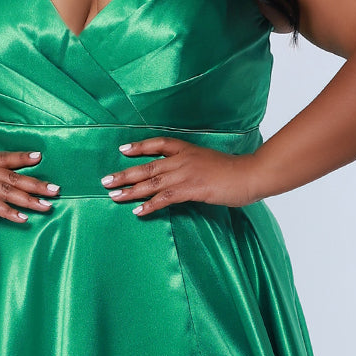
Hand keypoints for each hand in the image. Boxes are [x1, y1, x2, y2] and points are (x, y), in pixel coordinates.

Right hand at [0, 146, 59, 222]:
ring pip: (7, 190)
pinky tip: (21, 218)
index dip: (22, 157)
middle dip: (36, 183)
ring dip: (29, 200)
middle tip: (56, 190)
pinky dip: (8, 211)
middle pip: (13, 176)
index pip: (5, 157)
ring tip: (46, 207)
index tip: (40, 156)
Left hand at [100, 138, 264, 213]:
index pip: (158, 144)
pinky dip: (150, 205)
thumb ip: (193, 165)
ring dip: (131, 191)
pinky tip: (137, 211)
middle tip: (105, 181)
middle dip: (124, 174)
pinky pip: (165, 198)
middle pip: (147, 166)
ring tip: (114, 197)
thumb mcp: (209, 161)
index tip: (122, 150)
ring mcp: (186, 174)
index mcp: (187, 149)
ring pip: (152, 182)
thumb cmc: (234, 170)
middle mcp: (182, 159)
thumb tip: (180, 174)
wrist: (250, 174)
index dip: (139, 147)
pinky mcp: (191, 189)